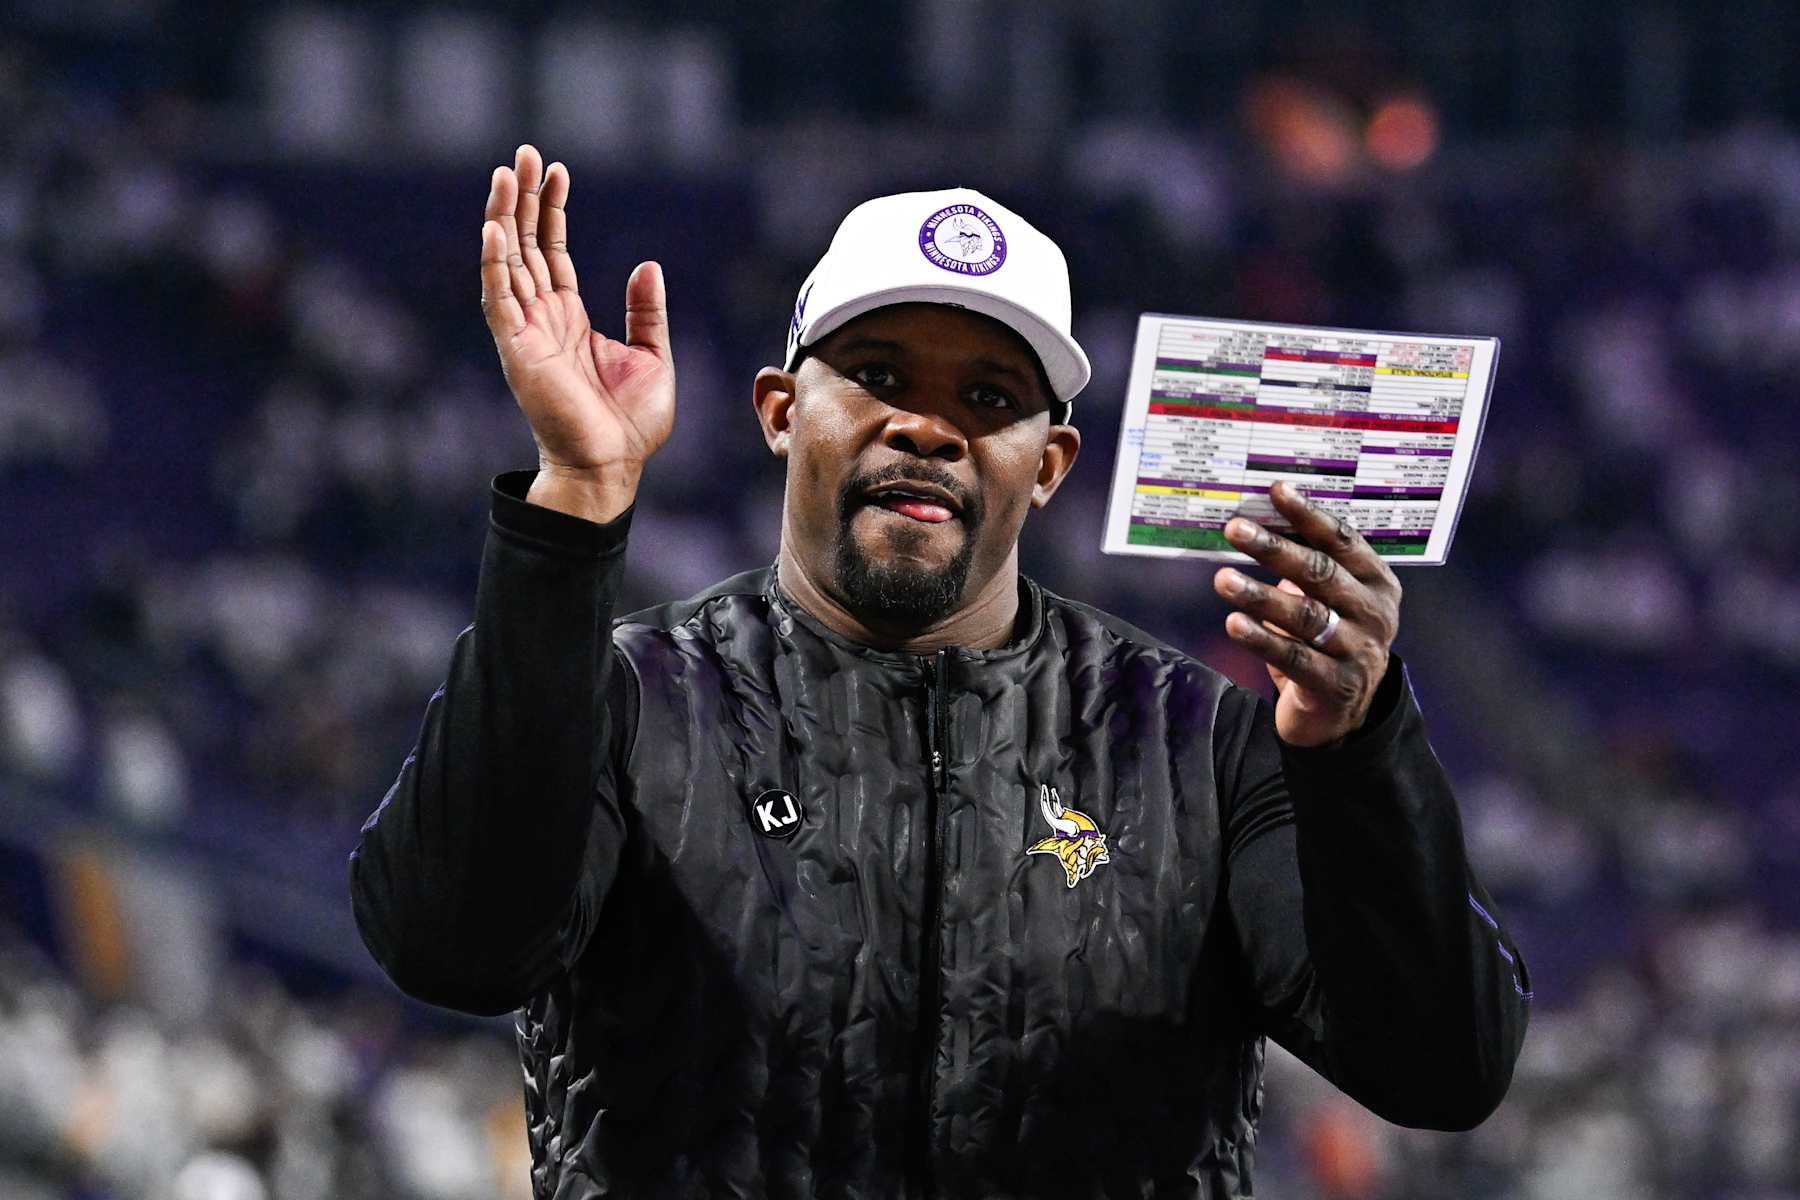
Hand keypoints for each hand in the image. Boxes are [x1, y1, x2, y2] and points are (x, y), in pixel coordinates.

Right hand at [480, 144, 674, 520]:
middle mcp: (542, 319)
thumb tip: (647, 264)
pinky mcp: (517, 350)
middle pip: (526, 245)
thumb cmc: (630, 424)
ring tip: (506, 174)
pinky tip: (495, 229)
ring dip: (504, 217)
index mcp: (570, 319)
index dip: (552, 211)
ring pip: (508, 262)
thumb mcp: (653, 355)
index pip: (552, 252)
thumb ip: (646, 311)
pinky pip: (499, 300)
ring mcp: (526, 333)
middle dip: (524, 199)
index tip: (558, 171)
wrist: (612, 465)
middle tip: (524, 153)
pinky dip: (495, 264)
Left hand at [1211, 482, 1402, 746]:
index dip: (1308, 515)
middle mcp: (1374, 613)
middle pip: (1321, 573)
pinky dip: (1262, 639)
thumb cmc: (1329, 641)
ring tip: (1223, 579)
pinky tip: (1233, 623)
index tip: (1276, 491)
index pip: (1342, 540)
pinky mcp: (1337, 686)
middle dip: (1275, 549)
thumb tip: (1257, 521)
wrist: (1344, 714)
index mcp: (1376, 582)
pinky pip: (1294, 658)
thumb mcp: (1328, 600)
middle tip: (1235, 529)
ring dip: (1260, 595)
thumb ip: (1305, 566)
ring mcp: (1359, 650)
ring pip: (1306, 616)